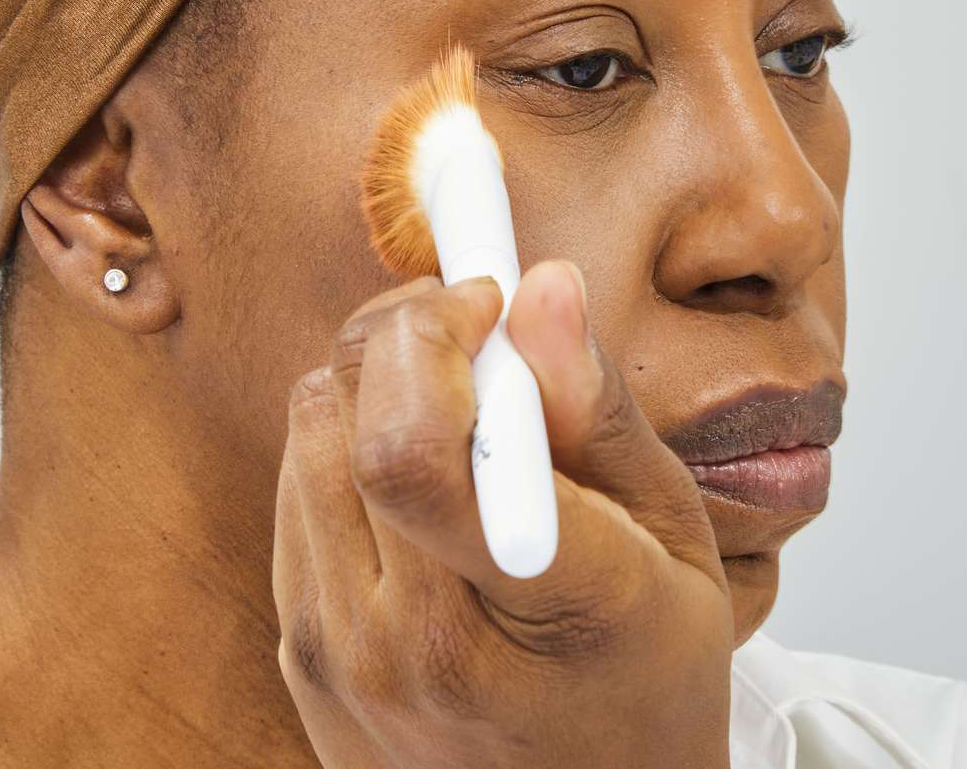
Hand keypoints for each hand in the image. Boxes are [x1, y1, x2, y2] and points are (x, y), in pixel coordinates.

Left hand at [272, 261, 732, 767]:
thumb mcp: (674, 544)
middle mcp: (415, 644)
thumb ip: (600, 415)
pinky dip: (345, 446)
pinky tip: (414, 476)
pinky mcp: (302, 656)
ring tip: (453, 410)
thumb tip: (542, 288)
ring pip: (307, 434)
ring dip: (373, 385)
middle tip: (470, 325)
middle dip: (404, 330)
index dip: (429, 338)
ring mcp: (343, 658)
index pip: (414, 454)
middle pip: (345, 415)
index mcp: (539, 612)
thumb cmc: (646, 680)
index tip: (486, 302)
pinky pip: (292, 490)